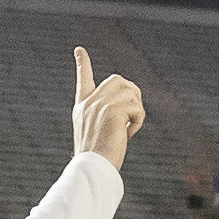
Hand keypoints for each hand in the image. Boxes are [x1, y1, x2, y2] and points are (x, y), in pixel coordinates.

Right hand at [66, 45, 146, 170]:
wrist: (93, 168)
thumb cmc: (98, 158)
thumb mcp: (99, 134)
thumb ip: (108, 116)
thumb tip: (130, 106)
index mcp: (82, 107)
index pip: (83, 80)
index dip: (82, 64)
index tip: (79, 50)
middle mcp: (89, 102)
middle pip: (118, 80)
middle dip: (131, 95)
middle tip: (131, 116)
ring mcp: (100, 104)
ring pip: (131, 92)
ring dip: (136, 111)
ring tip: (127, 130)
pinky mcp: (113, 110)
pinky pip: (137, 108)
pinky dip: (138, 122)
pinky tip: (128, 134)